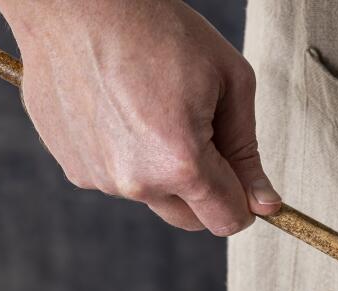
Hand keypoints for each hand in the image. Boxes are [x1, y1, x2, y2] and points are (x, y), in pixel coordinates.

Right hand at [0, 0, 279, 233]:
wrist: (74, 0)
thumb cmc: (156, 28)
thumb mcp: (229, 82)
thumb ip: (248, 152)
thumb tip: (265, 204)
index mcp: (181, 163)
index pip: (228, 220)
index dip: (245, 203)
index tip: (244, 181)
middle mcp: (136, 180)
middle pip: (191, 219)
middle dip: (207, 190)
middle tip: (203, 133)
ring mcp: (98, 176)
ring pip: (153, 195)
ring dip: (163, 170)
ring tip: (154, 109)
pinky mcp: (72, 165)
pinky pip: (117, 176)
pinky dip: (127, 154)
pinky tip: (122, 109)